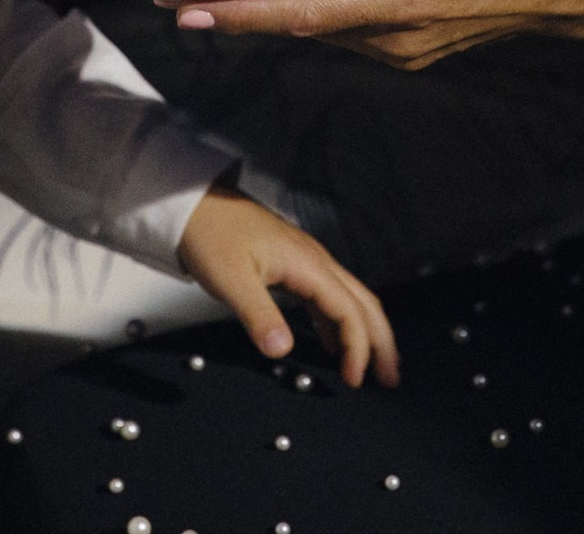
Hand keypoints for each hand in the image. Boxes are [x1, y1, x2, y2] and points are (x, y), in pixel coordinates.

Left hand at [169, 0, 583, 66]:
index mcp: (402, 2)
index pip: (302, 13)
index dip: (239, 16)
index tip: (186, 15)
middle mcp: (394, 37)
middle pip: (299, 26)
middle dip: (239, 12)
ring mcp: (403, 47)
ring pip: (321, 28)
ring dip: (271, 10)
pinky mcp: (412, 42)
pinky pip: (346, 25)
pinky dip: (311, 6)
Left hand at [176, 184, 399, 387]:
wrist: (194, 205)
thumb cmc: (210, 234)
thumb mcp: (230, 279)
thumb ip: (259, 315)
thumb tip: (282, 349)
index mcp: (307, 263)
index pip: (348, 310)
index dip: (357, 347)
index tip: (354, 378)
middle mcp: (314, 260)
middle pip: (363, 302)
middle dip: (381, 340)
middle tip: (389, 376)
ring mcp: (306, 261)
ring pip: (350, 298)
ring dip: (363, 332)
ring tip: (371, 364)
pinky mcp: (293, 264)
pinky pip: (327, 296)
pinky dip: (338, 322)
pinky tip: (330, 342)